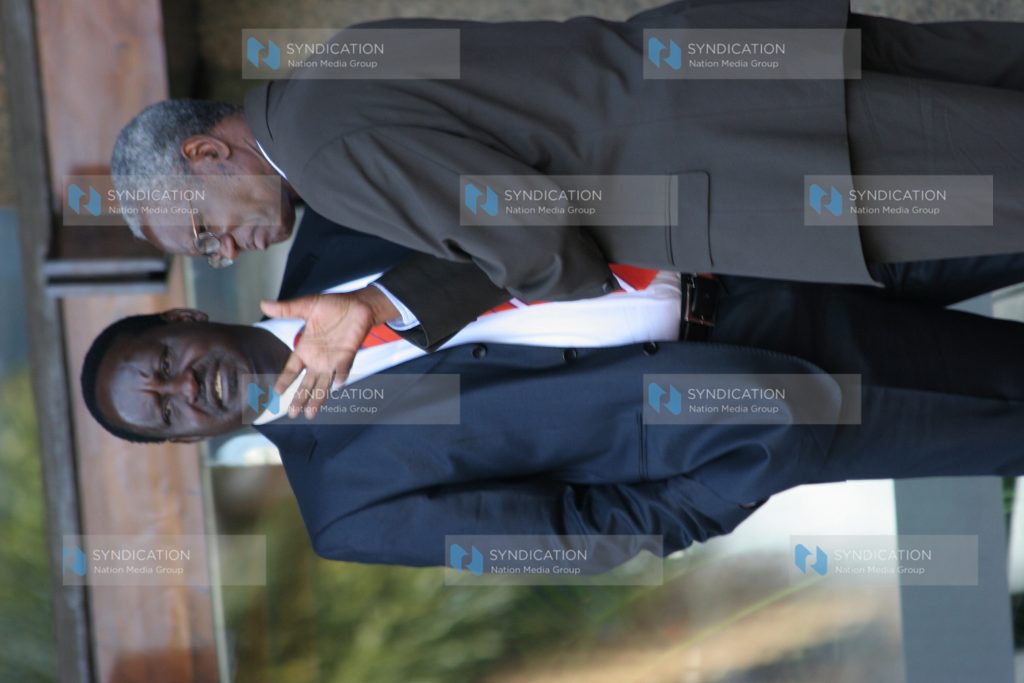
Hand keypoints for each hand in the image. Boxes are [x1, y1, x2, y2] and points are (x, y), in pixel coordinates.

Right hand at [260, 287, 398, 418]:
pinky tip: (337, 387)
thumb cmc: (333, 306)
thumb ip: (287, 309)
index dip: (285, 380)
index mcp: (305, 348)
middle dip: (299, 398)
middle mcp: (318, 359)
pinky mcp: (348, 355)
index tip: (276, 392)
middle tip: (292, 414)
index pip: (292, 369)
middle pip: (306, 383)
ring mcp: (333, 359)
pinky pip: (344, 368)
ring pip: (323, 383)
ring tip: (310, 415)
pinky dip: (341, 376)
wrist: (358, 304)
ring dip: (318, 398)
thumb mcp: (307, 305)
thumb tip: (263, 304)